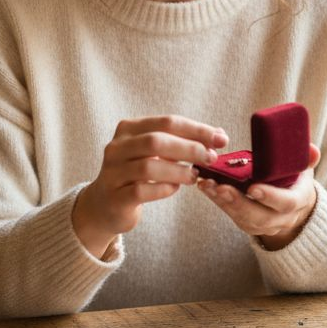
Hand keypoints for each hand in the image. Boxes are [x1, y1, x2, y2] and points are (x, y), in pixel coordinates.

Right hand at [74, 115, 228, 257]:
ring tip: (194, 176)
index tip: (221, 139)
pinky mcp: (115, 197)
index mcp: (128, 129)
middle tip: (211, 158)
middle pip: (156, 141)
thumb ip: (182, 142)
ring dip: (178, 172)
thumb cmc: (137, 174)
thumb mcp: (155, 153)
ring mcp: (113, 172)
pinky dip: (164, 189)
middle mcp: (117, 147)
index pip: (167, 122)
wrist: (105, 204)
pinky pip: (142, 191)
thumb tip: (219, 135)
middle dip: (189, 148)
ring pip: (149, 167)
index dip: (196, 130)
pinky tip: (175, 189)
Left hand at [198, 144, 321, 250]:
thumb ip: (306, 159)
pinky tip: (207, 188)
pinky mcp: (249, 226)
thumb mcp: (304, 168)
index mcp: (299, 201)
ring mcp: (266, 225)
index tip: (253, 187)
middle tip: (221, 187)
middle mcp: (283, 218)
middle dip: (239, 202)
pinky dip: (219, 202)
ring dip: (223, 202)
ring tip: (208, 185)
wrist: (296, 206)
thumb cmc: (296, 180)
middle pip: (260, 216)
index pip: (286, 203)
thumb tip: (312, 149)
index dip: (270, 197)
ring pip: (243, 219)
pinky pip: (233, 217)